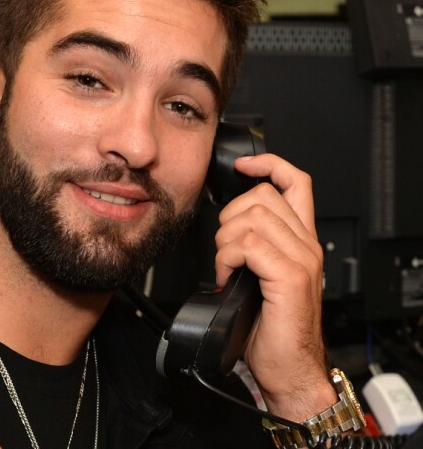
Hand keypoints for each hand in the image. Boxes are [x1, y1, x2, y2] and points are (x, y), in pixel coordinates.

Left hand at [215, 154, 335, 420]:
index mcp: (301, 240)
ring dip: (225, 241)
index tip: (244, 165)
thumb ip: (255, 246)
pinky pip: (247, 245)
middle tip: (226, 249)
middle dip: (229, 217)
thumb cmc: (271, 326)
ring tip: (227, 267)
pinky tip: (227, 277)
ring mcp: (301, 259)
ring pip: (251, 217)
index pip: (295, 183)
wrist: (289, 368)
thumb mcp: (263, 276)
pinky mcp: (290, 277)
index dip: (269, 164)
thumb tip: (227, 225)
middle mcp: (306, 244)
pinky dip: (226, 259)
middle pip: (261, 196)